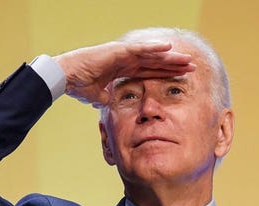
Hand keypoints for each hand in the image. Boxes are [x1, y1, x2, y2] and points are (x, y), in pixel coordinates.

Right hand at [53, 41, 194, 106]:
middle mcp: (125, 59)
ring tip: (186, 58)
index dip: (166, 73)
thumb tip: (110, 104)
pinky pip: (139, 48)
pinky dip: (153, 48)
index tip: (182, 77)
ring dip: (169, 56)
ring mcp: (122, 53)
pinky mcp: (117, 51)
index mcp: (123, 69)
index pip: (150, 71)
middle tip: (192, 66)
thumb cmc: (78, 85)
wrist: (66, 78)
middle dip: (173, 64)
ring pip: (151, 54)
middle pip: (155, 61)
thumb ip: (107, 98)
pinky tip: (168, 48)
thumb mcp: (98, 97)